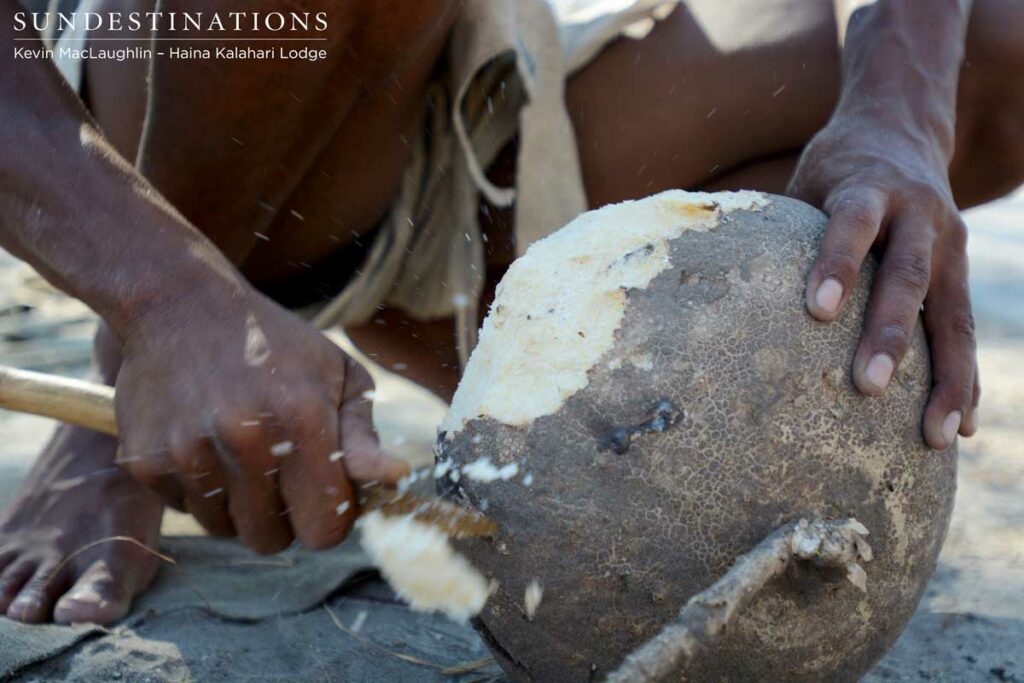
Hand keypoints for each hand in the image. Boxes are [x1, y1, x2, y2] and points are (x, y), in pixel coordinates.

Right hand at [113, 287, 408, 552]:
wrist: (180, 304)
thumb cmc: (276, 344)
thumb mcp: (338, 375)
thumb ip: (363, 437)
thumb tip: (395, 480)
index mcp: (303, 419)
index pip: (323, 528)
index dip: (328, 519)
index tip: (324, 494)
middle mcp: (245, 439)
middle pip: (272, 540)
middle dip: (284, 518)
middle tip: (281, 474)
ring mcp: (190, 452)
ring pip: (226, 530)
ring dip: (240, 506)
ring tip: (243, 455)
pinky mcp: (145, 460)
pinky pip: (186, 510)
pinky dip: (200, 490)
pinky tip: (206, 443)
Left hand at [788, 113, 978, 449]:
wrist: (901, 127)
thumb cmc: (834, 168)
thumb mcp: (805, 179)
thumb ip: (782, 228)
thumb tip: (719, 292)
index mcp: (868, 189)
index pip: (852, 224)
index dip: (837, 265)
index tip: (818, 312)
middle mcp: (918, 214)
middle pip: (907, 276)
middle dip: (891, 333)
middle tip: (869, 387)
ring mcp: (949, 243)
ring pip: (953, 314)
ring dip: (947, 377)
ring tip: (936, 435)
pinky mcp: (962, 268)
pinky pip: (964, 330)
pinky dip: (967, 378)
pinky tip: (960, 427)